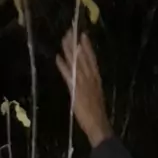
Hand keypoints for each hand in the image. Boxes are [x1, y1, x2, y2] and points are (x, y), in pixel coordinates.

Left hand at [56, 29, 112, 147]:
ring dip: (69, 50)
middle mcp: (90, 78)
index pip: (92, 60)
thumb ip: (91, 86)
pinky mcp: (76, 90)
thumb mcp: (96, 96)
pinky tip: (58, 57)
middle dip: (76, 44)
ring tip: (64, 39)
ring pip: (75, 63)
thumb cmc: (97, 115)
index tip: (83, 36)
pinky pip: (68, 76)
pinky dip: (63, 66)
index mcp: (97, 80)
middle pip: (82, 58)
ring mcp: (83, 83)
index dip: (87, 47)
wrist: (99, 126)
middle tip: (70, 31)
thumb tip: (87, 79)